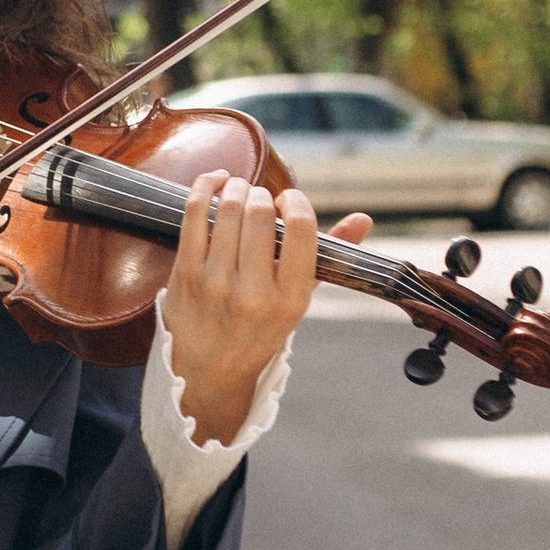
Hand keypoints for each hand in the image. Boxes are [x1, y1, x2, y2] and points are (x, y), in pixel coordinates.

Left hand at [161, 174, 371, 452]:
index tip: (290, 200)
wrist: (208, 368)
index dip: (296, 202)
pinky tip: (217, 182)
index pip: (302, 230)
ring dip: (236, 188)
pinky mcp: (185, 273)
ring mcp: (215, 282)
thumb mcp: (298, 299)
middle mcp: (253, 292)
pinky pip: (194, 214)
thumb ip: (329, 256)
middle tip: (261, 198)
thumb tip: (364, 218)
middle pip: (260, 213)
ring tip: (241, 191)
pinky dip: (205, 186)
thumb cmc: (258, 328)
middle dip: (262, 194)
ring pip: (228, 209)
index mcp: (290, 299)